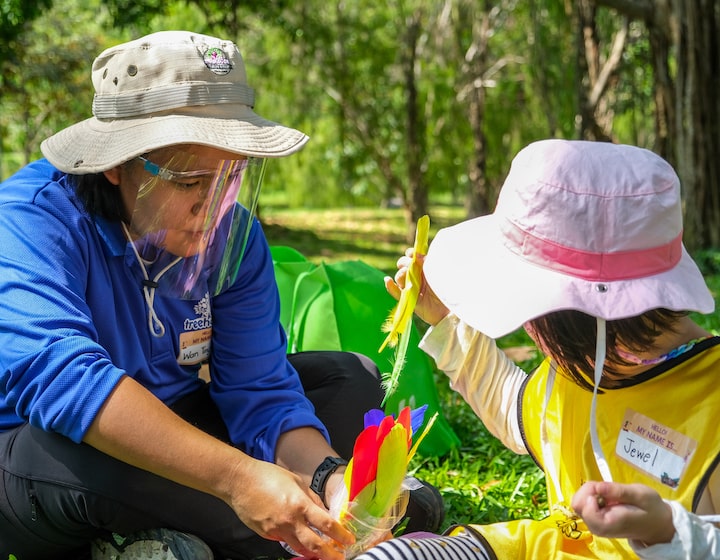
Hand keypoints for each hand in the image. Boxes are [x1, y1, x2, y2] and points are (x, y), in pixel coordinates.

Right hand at [229, 459, 353, 559]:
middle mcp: (290, 520)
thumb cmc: (268, 476)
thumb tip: (323, 511)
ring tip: (322, 553)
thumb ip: (311, 498)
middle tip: (339, 557)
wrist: (240, 481)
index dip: (340, 534)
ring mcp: (276, 530)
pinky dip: (293, 542)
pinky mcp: (265, 534)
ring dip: (312, 552)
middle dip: (330, 554)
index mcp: (300, 504)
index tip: (349, 540)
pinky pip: (283, 541)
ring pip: (299, 548)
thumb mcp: (296, 481)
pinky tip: (298, 539)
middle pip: (315, 544)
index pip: (326, 524)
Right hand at [384, 248, 448, 325]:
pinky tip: (388, 280)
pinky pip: (395, 292)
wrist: (450, 310)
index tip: (411, 254)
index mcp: (424, 268)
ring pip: (399, 278)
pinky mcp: (408, 299)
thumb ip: (429, 263)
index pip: (412, 257)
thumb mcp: (440, 273)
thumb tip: (416, 255)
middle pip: (403, 265)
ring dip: (400, 275)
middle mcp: (417, 277)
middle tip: (410, 267)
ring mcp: (412, 288)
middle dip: (403, 263)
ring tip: (406, 277)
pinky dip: (390, 286)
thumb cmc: (448, 290)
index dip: (410, 254)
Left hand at [571, 481, 674, 545]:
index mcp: (607, 524)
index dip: (591, 493)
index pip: (583, 507)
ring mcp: (595, 524)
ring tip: (610, 493)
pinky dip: (593, 496)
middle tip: (607, 489)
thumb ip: (618, 491)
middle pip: (577, 504)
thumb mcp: (640, 495)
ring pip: (579, 503)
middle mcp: (597, 527)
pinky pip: (584, 504)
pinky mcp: (595, 519)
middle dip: (589, 491)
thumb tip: (598, 487)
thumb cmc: (651, 509)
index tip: (606, 489)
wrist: (658, 525)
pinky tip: (607, 497)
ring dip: (591, 493)